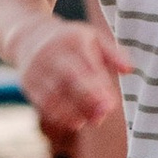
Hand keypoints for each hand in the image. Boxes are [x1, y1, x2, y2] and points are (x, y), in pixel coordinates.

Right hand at [18, 17, 128, 136]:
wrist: (28, 36)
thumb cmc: (70, 41)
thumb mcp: (92, 38)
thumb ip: (113, 53)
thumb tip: (130, 70)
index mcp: (72, 40)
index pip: (85, 65)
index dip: (98, 87)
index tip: (111, 105)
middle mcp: (51, 53)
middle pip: (68, 79)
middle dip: (86, 100)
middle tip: (102, 116)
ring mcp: (36, 69)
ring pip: (54, 96)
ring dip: (73, 113)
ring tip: (93, 121)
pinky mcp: (28, 84)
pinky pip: (43, 104)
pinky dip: (60, 116)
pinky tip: (76, 121)